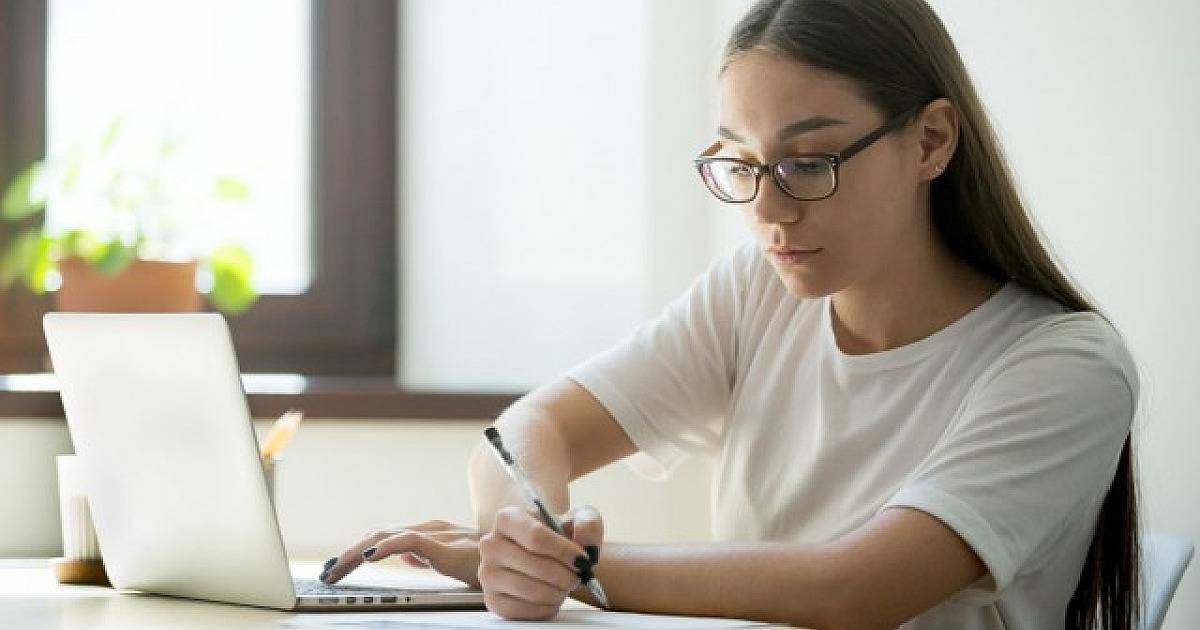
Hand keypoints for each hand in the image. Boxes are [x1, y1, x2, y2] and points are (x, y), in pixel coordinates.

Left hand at [320, 520, 482, 587]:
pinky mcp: (445, 545)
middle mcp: (429, 528)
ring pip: (386, 535)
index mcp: (428, 532)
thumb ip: (427, 556)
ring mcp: (437, 534)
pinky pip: (410, 541)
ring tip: (336, 568)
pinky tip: (369, 556)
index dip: (356, 549)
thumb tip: (405, 557)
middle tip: (326, 572)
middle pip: (378, 535)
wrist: (521, 558)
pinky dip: (386, 546)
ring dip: (356, 553)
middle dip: (348, 554)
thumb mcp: (450, 560)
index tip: (335, 567)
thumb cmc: (488, 561)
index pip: (383, 536)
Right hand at [478, 505, 603, 619]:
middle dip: (564, 575)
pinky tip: (553, 598)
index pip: (536, 537)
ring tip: (566, 586)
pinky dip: (545, 608)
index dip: (564, 552)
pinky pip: (521, 610)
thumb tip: (584, 542)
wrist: (549, 557)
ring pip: (529, 589)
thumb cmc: (562, 536)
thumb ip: (588, 524)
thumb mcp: (579, 519)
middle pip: (534, 565)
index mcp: (508, 518)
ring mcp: (487, 573)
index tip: (582, 560)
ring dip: (557, 593)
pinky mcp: (492, 600)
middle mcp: (491, 544)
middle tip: (578, 577)